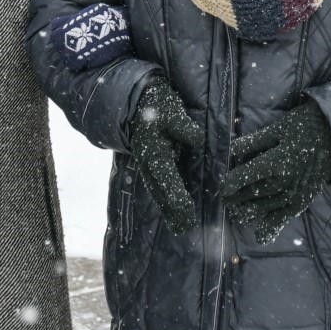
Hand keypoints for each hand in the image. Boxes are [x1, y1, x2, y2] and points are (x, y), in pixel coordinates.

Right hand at [129, 80, 204, 232]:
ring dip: (168, 209)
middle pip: (161, 192)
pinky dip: (164, 199)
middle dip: (173, 211)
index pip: (168, 179)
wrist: (134, 100)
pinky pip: (157, 186)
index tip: (187, 212)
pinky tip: (170, 208)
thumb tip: (196, 138)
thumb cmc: (155, 104)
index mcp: (154, 152)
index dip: (177, 198)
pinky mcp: (150, 163)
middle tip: (185, 228)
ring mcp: (147, 164)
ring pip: (158, 191)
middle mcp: (149, 163)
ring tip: (179, 226)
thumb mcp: (169, 109)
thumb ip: (182, 125)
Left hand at [222, 101, 330, 242]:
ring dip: (248, 211)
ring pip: (265, 206)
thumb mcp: (277, 128)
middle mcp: (285, 182)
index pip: (245, 176)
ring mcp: (296, 192)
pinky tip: (261, 236)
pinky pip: (286, 215)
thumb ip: (254, 142)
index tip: (223, 185)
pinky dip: (274, 226)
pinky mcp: (305, 197)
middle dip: (236, 197)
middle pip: (252, 193)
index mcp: (276, 162)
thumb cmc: (304, 127)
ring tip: (236, 214)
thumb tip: (232, 151)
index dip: (230, 182)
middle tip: (225, 199)